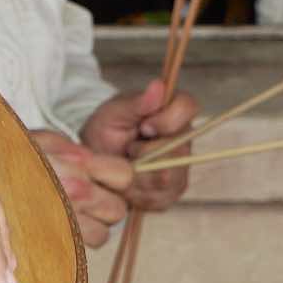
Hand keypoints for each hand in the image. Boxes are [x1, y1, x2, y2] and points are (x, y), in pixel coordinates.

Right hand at [32, 130, 133, 247]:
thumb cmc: (7, 157)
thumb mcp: (40, 140)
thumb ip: (70, 148)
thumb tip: (90, 158)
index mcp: (78, 162)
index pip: (124, 175)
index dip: (116, 180)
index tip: (103, 181)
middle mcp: (78, 191)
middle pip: (118, 210)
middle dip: (105, 207)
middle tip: (87, 203)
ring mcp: (66, 218)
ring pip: (102, 235)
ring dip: (91, 228)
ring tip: (69, 219)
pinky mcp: (54, 240)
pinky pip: (80, 249)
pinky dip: (73, 243)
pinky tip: (56, 231)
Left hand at [80, 80, 198, 212]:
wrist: (93, 160)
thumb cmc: (104, 130)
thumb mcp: (114, 112)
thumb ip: (137, 102)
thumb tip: (159, 85)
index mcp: (174, 112)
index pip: (188, 107)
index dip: (167, 120)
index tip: (143, 126)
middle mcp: (184, 140)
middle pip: (177, 150)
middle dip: (145, 153)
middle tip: (127, 149)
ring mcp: (181, 169)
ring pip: (165, 177)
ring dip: (137, 173)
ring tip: (125, 164)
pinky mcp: (171, 193)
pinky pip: (156, 196)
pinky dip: (134, 190)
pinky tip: (126, 181)